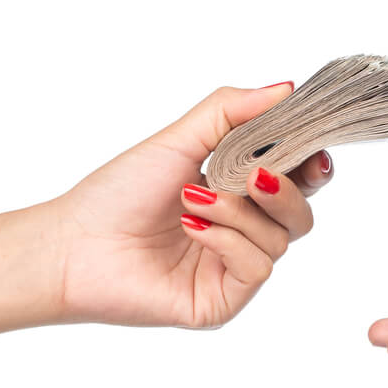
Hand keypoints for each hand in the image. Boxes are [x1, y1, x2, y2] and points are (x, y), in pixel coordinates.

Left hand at [53, 83, 333, 328]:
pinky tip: (191, 229)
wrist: (73, 245)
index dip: (312, 164)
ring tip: (192, 200)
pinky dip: (228, 242)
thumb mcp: (180, 140)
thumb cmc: (118, 194)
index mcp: (237, 193)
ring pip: (280, 239)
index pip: (298, 180)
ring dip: (238, 213)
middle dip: (286, 190)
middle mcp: (242, 231)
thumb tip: (285, 88)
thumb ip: (232, 111)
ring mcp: (233, 267)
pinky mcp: (224, 299)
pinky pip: (257, 267)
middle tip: (255, 175)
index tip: (313, 148)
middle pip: (302, 213)